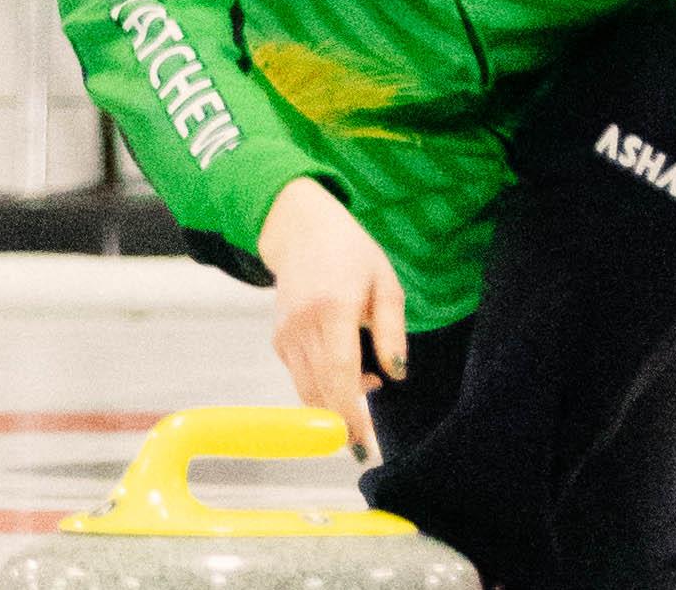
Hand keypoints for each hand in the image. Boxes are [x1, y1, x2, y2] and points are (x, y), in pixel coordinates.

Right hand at [256, 180, 406, 455]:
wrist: (301, 231)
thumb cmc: (351, 254)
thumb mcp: (385, 283)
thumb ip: (392, 331)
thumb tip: (397, 375)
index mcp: (334, 308)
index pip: (340, 373)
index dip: (351, 413)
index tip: (364, 443)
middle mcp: (304, 324)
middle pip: (320, 390)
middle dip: (342, 424)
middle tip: (366, 442)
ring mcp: (286, 334)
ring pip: (308, 390)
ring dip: (336, 404)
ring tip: (367, 382)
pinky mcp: (278, 340)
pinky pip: (300, 378)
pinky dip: (323, 388)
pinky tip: (347, 370)